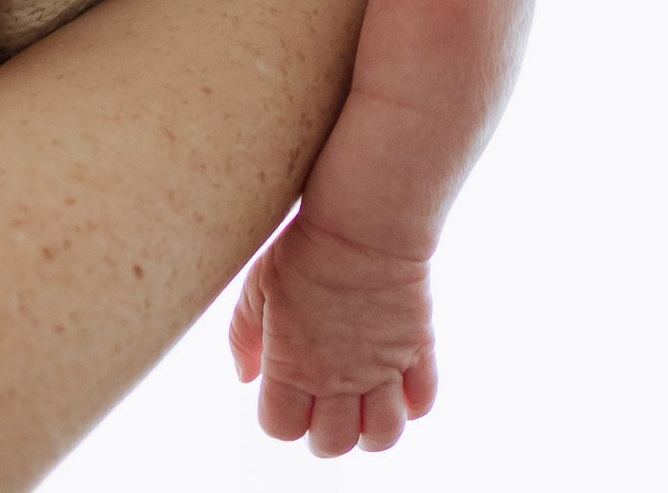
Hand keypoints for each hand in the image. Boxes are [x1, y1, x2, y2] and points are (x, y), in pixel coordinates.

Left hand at [229, 213, 437, 455]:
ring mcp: (382, 368)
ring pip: (384, 436)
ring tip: (366, 402)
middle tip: (328, 402)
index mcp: (292, 368)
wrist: (365, 224)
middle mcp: (338, 379)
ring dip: (372, 429)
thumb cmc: (306, 249)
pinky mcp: (417, 349)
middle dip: (326, 433)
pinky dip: (412, 403)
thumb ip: (243, 338)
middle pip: (333, 444)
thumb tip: (246, 378)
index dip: (283, 417)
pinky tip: (398, 380)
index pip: (282, 429)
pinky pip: (423, 402)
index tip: (288, 393)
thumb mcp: (258, 288)